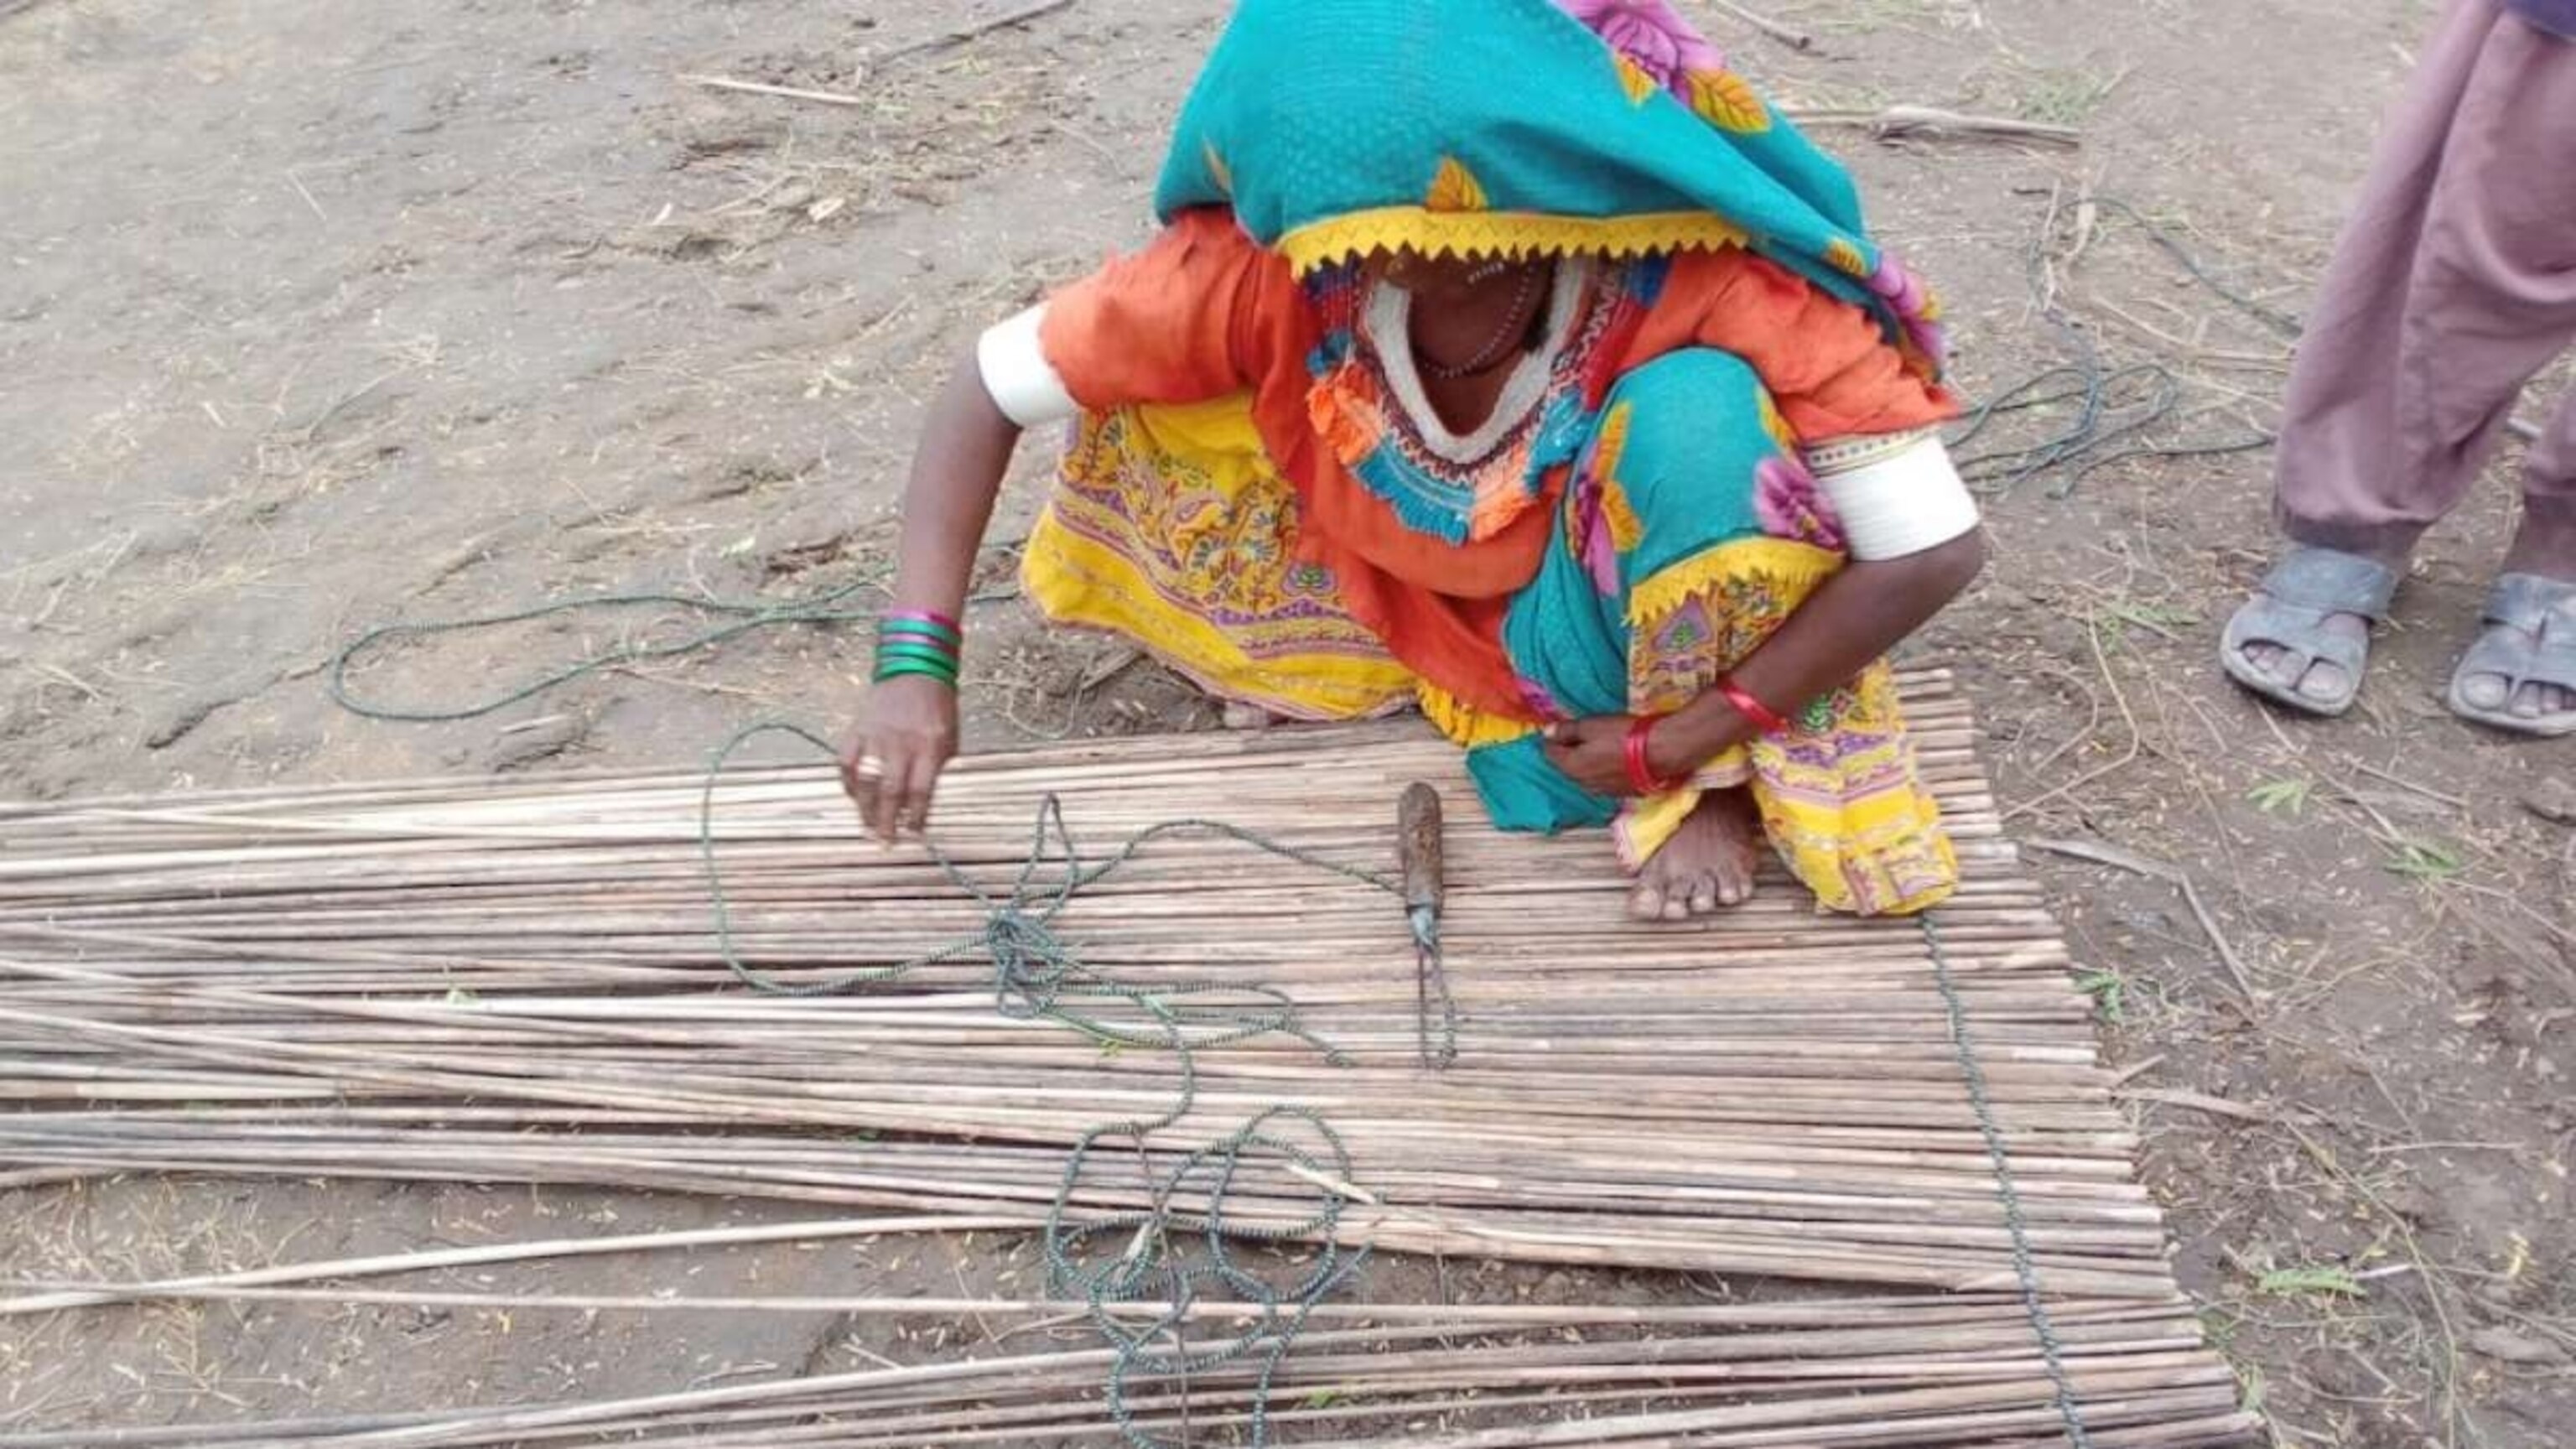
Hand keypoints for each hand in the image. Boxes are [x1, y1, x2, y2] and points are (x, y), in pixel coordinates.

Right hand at [844, 676, 958, 842]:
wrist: (915, 671)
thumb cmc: (938, 708)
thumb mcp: (950, 738)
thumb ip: (938, 769)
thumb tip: (924, 804)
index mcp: (930, 746)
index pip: (920, 791)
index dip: (916, 817)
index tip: (914, 835)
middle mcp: (901, 743)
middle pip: (890, 791)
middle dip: (887, 821)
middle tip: (884, 842)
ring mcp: (876, 736)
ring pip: (866, 780)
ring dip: (865, 808)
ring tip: (867, 828)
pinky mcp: (858, 729)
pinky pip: (847, 762)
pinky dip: (848, 782)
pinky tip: (854, 796)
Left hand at [1542, 714, 1653, 798]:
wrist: (1663, 751)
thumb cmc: (1625, 735)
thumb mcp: (1591, 726)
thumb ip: (1567, 730)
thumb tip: (1548, 732)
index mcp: (1572, 767)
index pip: (1550, 754)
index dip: (1551, 739)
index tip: (1555, 730)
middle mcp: (1584, 783)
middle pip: (1567, 767)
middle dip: (1567, 752)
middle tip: (1572, 736)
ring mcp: (1604, 790)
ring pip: (1586, 775)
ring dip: (1585, 763)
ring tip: (1593, 746)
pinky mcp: (1622, 792)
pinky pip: (1604, 780)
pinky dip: (1602, 770)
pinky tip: (1612, 759)